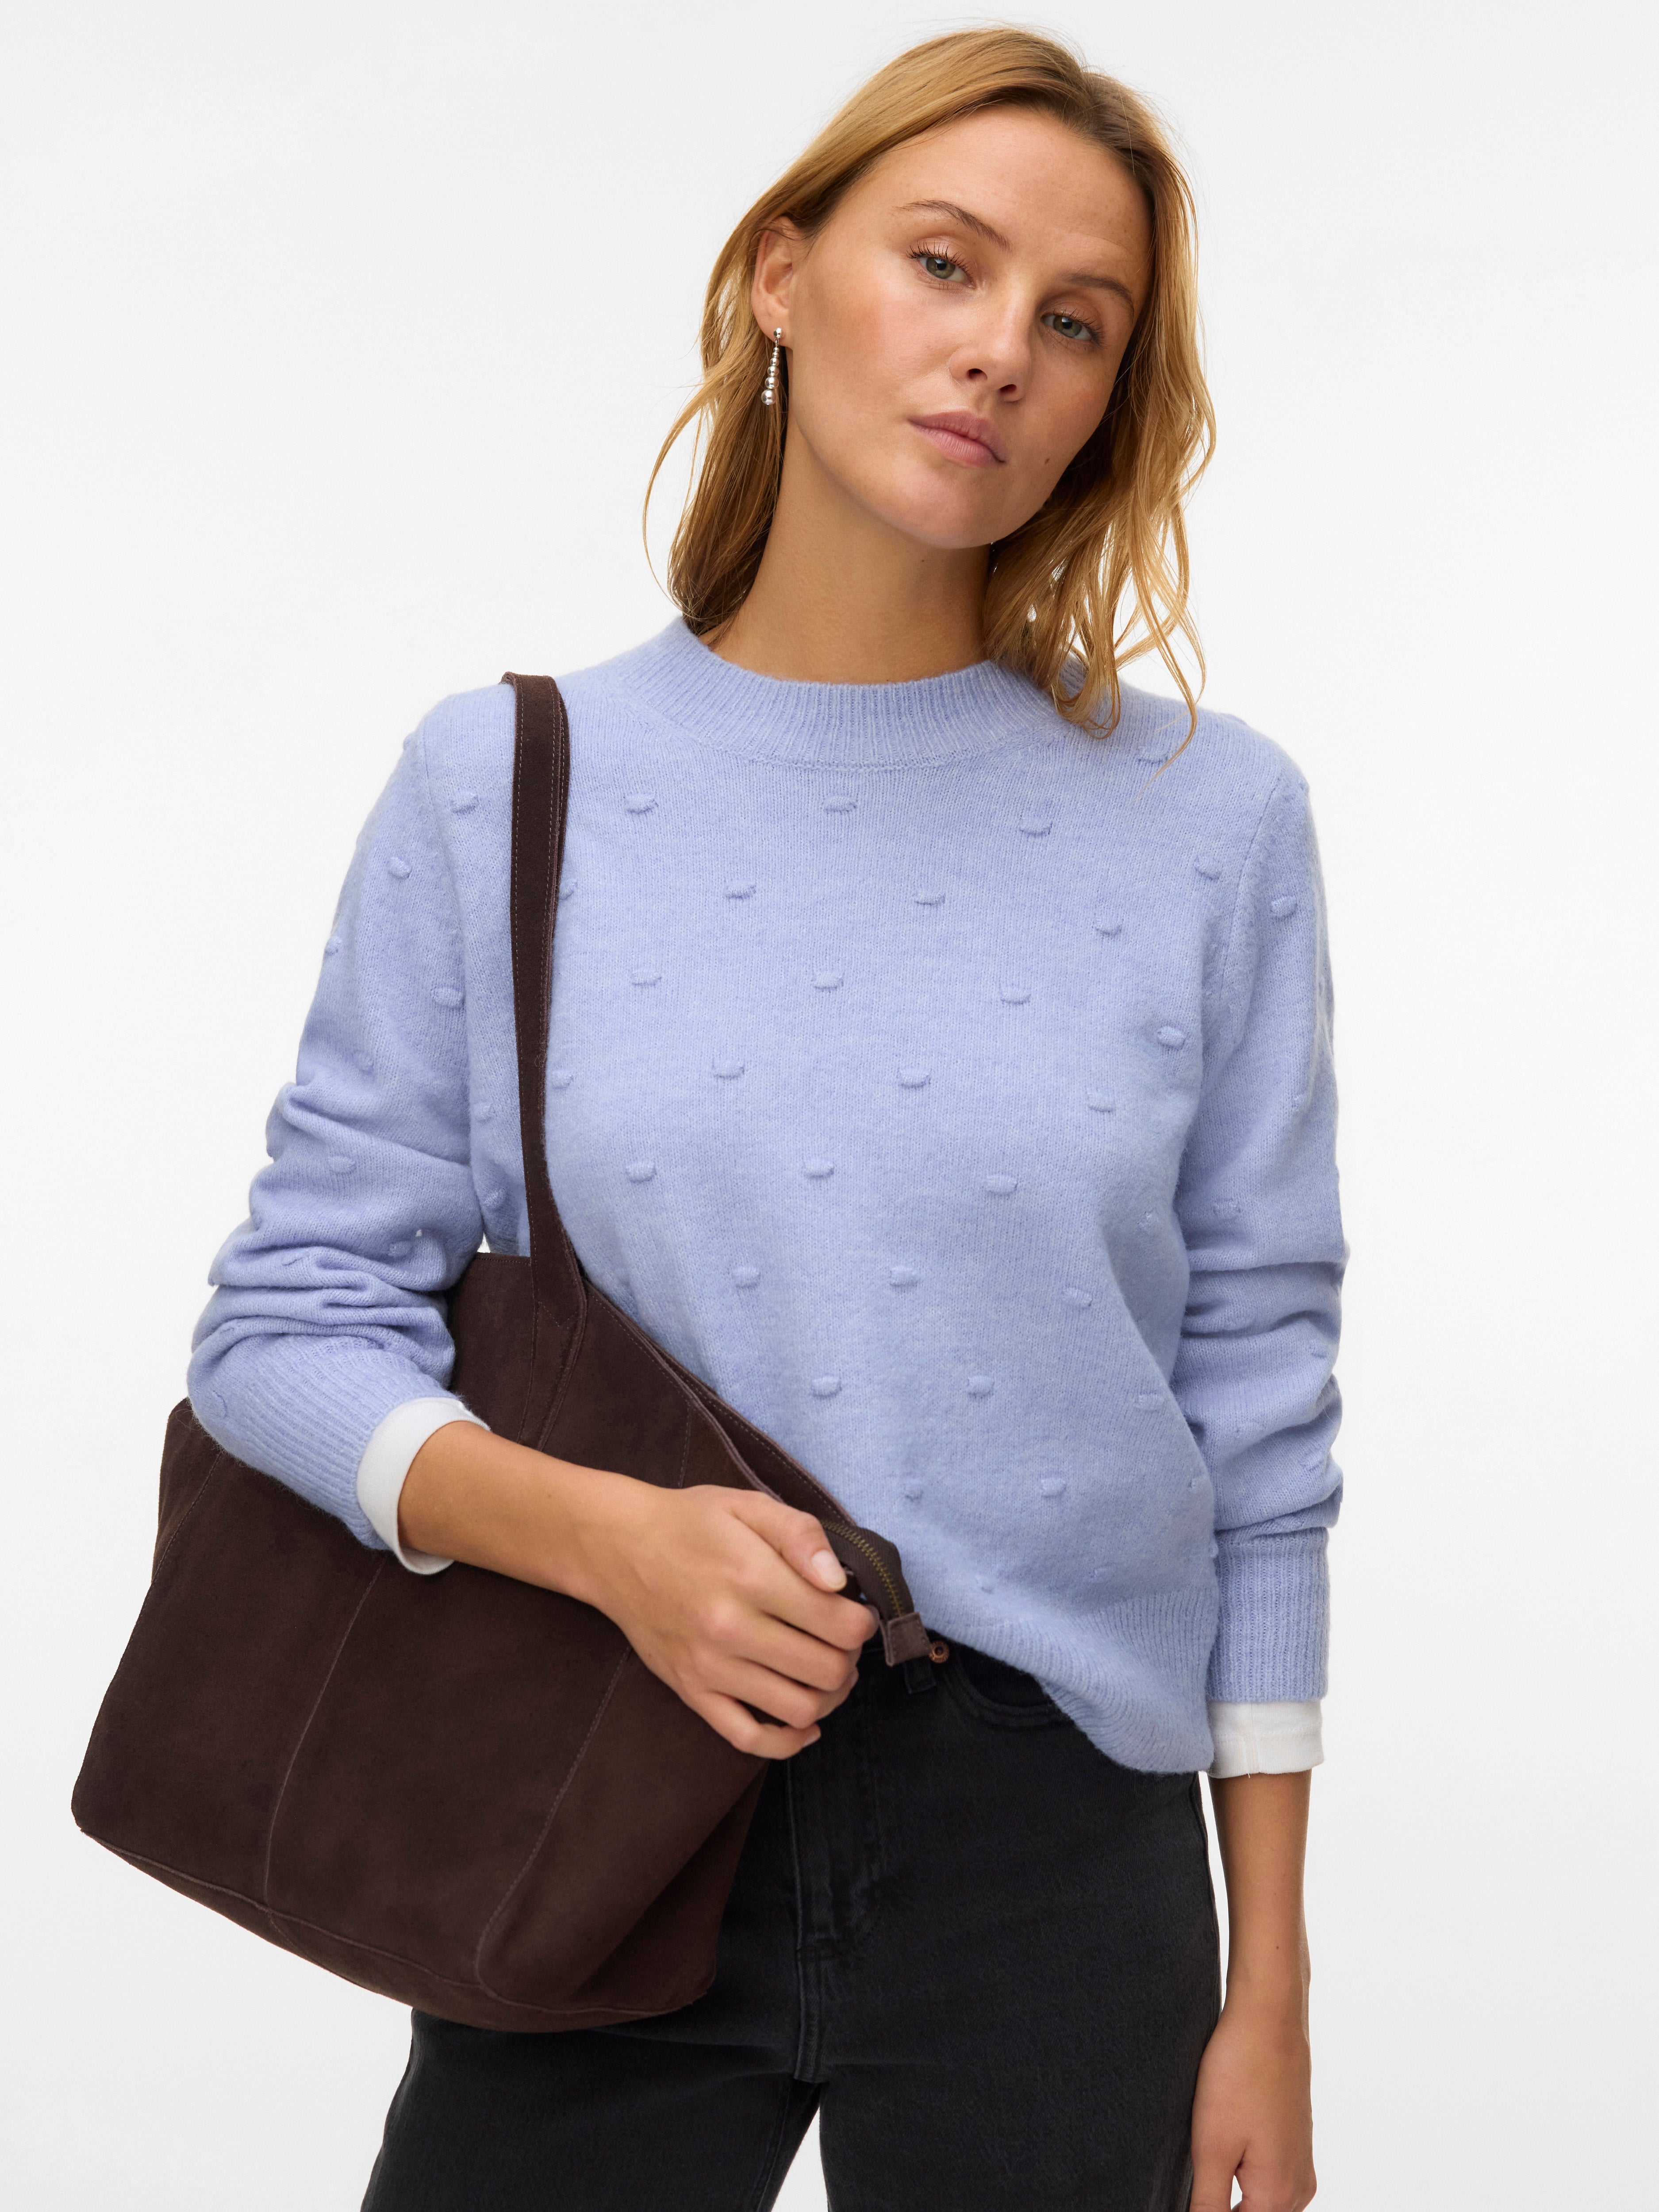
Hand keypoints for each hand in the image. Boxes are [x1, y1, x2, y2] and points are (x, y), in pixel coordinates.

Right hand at [579, 1480, 877, 1758]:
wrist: (617, 1548)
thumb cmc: (690, 1523)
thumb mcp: (749, 1506)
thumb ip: (801, 1535)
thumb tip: (839, 1583)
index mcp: (752, 1578)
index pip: (839, 1626)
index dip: (862, 1622)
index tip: (855, 1612)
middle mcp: (732, 1630)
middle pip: (826, 1671)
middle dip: (849, 1659)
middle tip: (842, 1641)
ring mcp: (710, 1668)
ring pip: (798, 1710)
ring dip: (829, 1697)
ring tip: (826, 1672)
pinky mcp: (691, 1691)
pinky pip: (747, 1738)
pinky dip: (786, 1741)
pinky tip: (805, 1723)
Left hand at [1190, 1991, 1315, 2210]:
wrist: (1269, 2017)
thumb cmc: (1241, 2074)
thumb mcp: (1211, 2148)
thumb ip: (1207, 2205)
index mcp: (1279, 2197)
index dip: (1205, 2210)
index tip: (1196, 2181)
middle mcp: (1299, 2188)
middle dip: (1221, 2201)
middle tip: (1199, 2166)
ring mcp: (1301, 2164)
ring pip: (1261, 2200)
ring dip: (1232, 2191)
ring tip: (1210, 2150)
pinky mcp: (1295, 2142)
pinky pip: (1269, 2177)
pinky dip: (1245, 2172)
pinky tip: (1225, 2143)